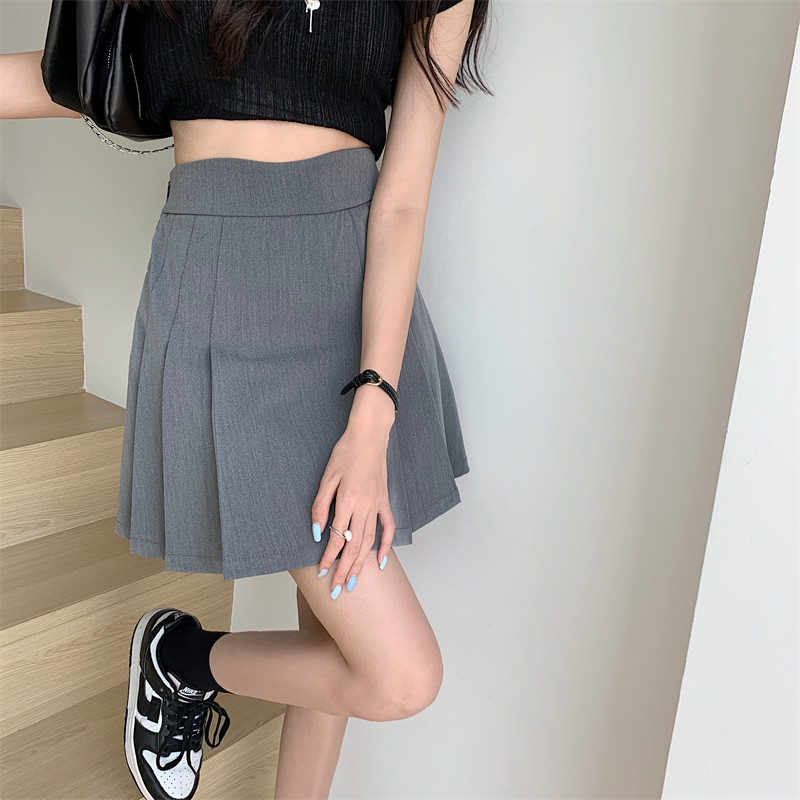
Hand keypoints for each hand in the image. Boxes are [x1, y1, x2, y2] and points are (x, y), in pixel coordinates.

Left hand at [311, 413, 395, 597]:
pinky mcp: (384, 501)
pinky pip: (388, 528)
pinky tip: (381, 562)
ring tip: (354, 581)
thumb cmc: (345, 453)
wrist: (369, 436)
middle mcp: (365, 507)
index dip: (329, 558)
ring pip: (370, 541)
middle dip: (345, 570)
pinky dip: (386, 546)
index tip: (322, 573)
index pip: (337, 538)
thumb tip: (316, 532)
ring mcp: (377, 505)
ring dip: (361, 564)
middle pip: (354, 546)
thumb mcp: (326, 478)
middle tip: (338, 590)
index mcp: (348, 501)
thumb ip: (320, 506)